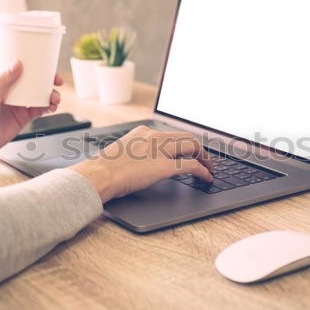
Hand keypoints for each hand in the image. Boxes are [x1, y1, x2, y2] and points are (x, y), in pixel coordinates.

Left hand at [0, 61, 62, 163]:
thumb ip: (4, 81)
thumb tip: (17, 64)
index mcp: (3, 82)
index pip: (22, 70)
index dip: (37, 67)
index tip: (47, 66)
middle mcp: (13, 91)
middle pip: (35, 82)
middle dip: (49, 81)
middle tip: (57, 81)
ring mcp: (20, 104)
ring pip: (40, 95)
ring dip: (51, 95)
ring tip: (55, 99)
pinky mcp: (24, 117)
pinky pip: (40, 109)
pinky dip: (49, 107)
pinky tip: (52, 107)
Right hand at [71, 125, 213, 201]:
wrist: (100, 175)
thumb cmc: (104, 169)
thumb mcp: (123, 152)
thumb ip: (137, 152)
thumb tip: (144, 162)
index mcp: (144, 132)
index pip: (171, 134)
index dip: (184, 143)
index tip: (188, 150)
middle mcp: (155, 137)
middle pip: (186, 137)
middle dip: (199, 149)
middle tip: (205, 159)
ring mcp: (161, 150)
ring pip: (193, 147)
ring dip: (205, 158)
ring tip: (210, 168)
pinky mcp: (165, 166)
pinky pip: (192, 166)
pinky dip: (203, 171)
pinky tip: (207, 178)